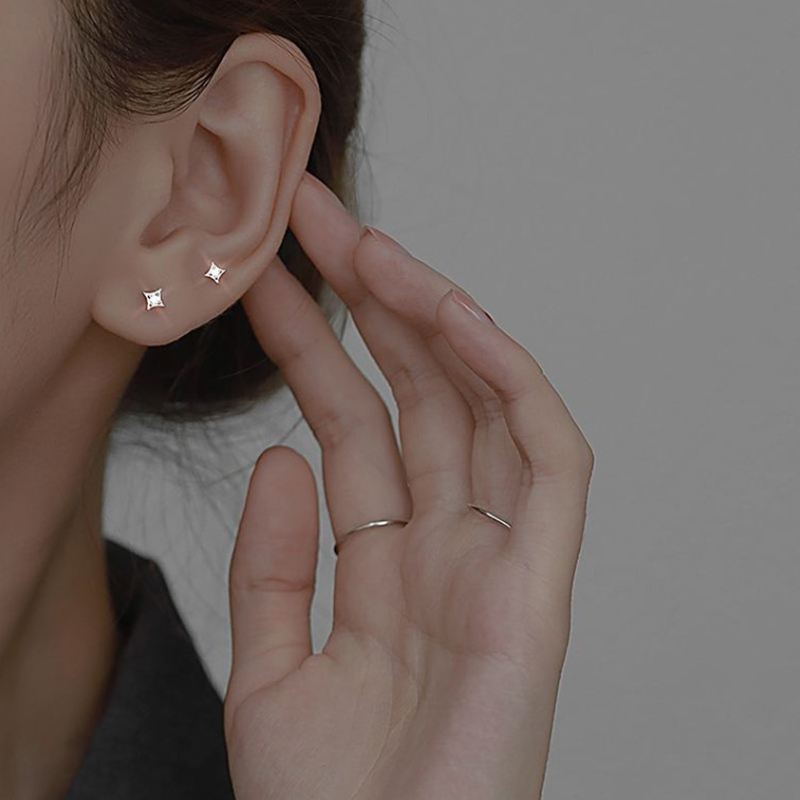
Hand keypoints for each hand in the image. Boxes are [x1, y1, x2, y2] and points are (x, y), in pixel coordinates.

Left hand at [223, 171, 594, 799]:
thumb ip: (274, 565)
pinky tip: (456, 318)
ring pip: (480, 408)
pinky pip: (548, 460)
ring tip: (371, 246)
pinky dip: (511, 384)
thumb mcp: (270, 674)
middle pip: (413, 397)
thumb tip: (282, 454)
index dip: (308, 345)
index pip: (351, 424)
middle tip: (315, 222)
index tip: (266, 277)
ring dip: (430, 320)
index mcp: (388, 566)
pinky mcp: (542, 589)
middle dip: (365, 304)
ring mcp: (500, 562)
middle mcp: (448, 549)